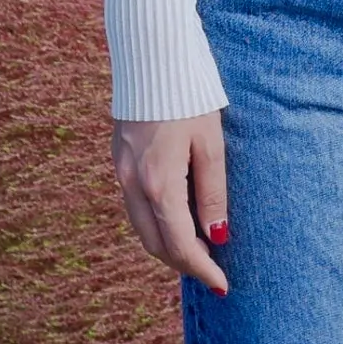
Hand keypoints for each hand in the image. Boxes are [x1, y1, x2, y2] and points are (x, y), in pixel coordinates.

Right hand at [114, 110, 231, 294]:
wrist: (151, 57)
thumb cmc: (190, 98)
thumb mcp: (211, 145)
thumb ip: (212, 194)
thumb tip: (217, 237)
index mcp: (159, 184)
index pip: (180, 245)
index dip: (203, 270)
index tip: (223, 286)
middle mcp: (133, 185)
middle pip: (155, 244)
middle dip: (184, 263)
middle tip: (214, 271)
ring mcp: (121, 173)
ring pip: (142, 228)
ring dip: (168, 246)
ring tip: (200, 249)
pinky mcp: (119, 160)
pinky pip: (135, 207)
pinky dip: (156, 223)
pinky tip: (177, 219)